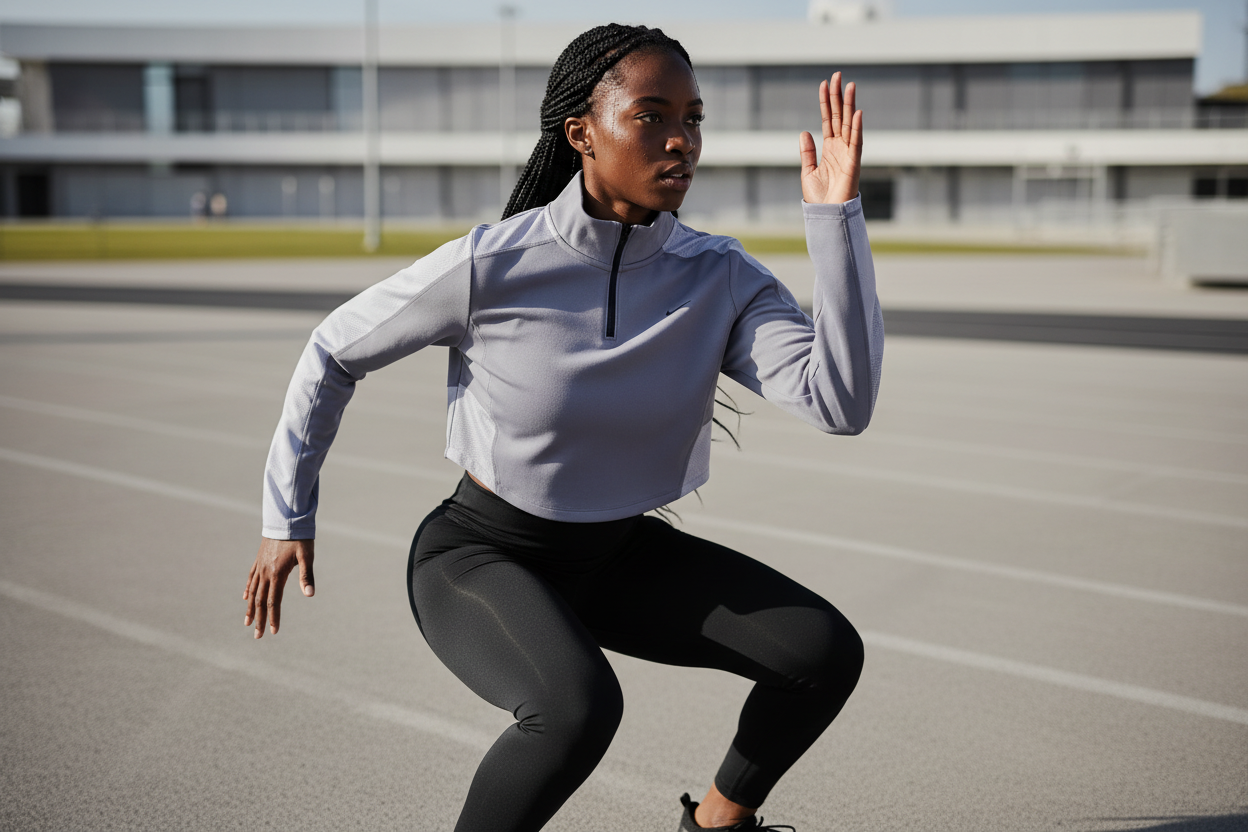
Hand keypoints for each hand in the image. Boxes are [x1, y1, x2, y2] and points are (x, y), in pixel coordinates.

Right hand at [243, 537, 314, 638]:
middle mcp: (266, 572)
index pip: (274, 601)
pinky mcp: (259, 560)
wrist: (285, 519)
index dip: (273, 617)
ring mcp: (260, 566)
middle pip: (261, 601)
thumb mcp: (307, 556)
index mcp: (277, 574)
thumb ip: (307, 576)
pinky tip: (246, 598)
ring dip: (251, 608)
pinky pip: (251, 578)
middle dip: (259, 619)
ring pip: (253, 592)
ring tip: (247, 623)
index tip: (273, 631)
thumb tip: (310, 595)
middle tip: (258, 637)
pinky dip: (248, 590)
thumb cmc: (299, 538)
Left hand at [799, 72, 862, 204]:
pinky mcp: (854, 164)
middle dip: (838, 96)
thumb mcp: (808, 171)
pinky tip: (857, 112)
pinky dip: (857, 127)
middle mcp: (840, 147)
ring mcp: (848, 154)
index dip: (826, 102)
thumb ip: (807, 152)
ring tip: (849, 86)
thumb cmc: (819, 198)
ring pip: (850, 124)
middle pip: (840, 116)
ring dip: (850, 105)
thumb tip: (804, 132)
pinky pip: (856, 142)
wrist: (827, 216)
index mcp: (829, 148)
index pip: (828, 119)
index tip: (824, 84)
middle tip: (837, 75)